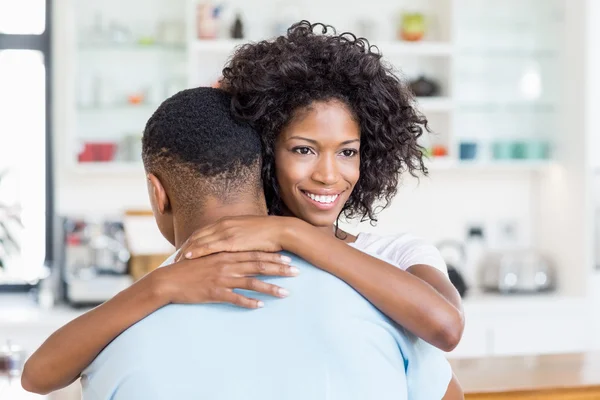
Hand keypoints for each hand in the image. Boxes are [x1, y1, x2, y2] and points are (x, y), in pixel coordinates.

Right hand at [154, 251, 297, 308]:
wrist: (169, 280)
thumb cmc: (189, 268)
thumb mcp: (209, 257)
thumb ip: (225, 255)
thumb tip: (240, 258)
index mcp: (227, 254)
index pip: (255, 254)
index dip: (273, 257)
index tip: (289, 260)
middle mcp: (227, 264)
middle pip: (258, 266)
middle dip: (279, 270)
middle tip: (296, 272)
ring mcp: (222, 278)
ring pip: (251, 283)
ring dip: (270, 288)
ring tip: (286, 294)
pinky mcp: (215, 292)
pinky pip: (235, 298)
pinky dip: (249, 302)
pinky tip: (260, 306)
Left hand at [175, 216, 292, 261]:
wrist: (280, 231)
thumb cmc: (268, 234)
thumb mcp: (248, 231)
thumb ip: (236, 236)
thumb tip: (231, 244)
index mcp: (227, 221)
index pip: (203, 232)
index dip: (192, 241)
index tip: (183, 250)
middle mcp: (223, 224)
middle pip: (197, 236)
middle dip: (185, 247)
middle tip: (175, 258)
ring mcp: (226, 231)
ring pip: (199, 240)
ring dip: (187, 250)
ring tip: (177, 261)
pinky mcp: (231, 240)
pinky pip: (209, 246)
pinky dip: (197, 251)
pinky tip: (189, 257)